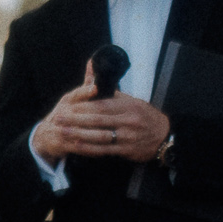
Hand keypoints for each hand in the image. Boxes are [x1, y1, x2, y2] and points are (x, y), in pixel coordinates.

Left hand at [33, 59, 171, 163]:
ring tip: (62, 132)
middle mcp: (129, 121)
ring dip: (79, 135)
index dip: (82, 107)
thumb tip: (92, 72)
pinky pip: (105, 150)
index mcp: (128, 106)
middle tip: (58, 118)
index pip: (101, 105)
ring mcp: (128, 136)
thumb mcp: (131, 100)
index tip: (67, 106)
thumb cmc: (144, 115)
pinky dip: (89, 148)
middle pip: (98, 120)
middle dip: (75, 120)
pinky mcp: (127, 150)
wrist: (164, 135)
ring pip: (99, 136)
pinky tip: (76, 145)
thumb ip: (110, 91)